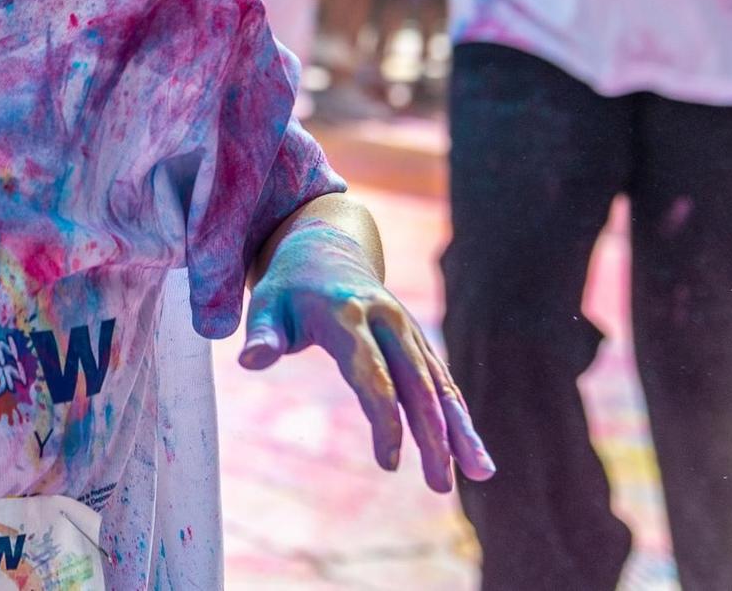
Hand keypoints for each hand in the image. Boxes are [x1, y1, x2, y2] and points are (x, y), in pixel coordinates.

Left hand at [239, 222, 493, 492]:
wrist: (326, 246)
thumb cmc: (289, 287)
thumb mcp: (266, 302)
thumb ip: (262, 333)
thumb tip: (251, 360)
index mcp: (348, 314)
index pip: (372, 373)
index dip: (383, 418)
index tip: (390, 462)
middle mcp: (387, 320)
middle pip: (416, 383)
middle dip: (433, 435)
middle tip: (441, 484)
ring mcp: (408, 330)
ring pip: (440, 384)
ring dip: (460, 430)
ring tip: (481, 473)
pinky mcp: (418, 341)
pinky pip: (443, 382)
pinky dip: (460, 418)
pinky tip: (474, 454)